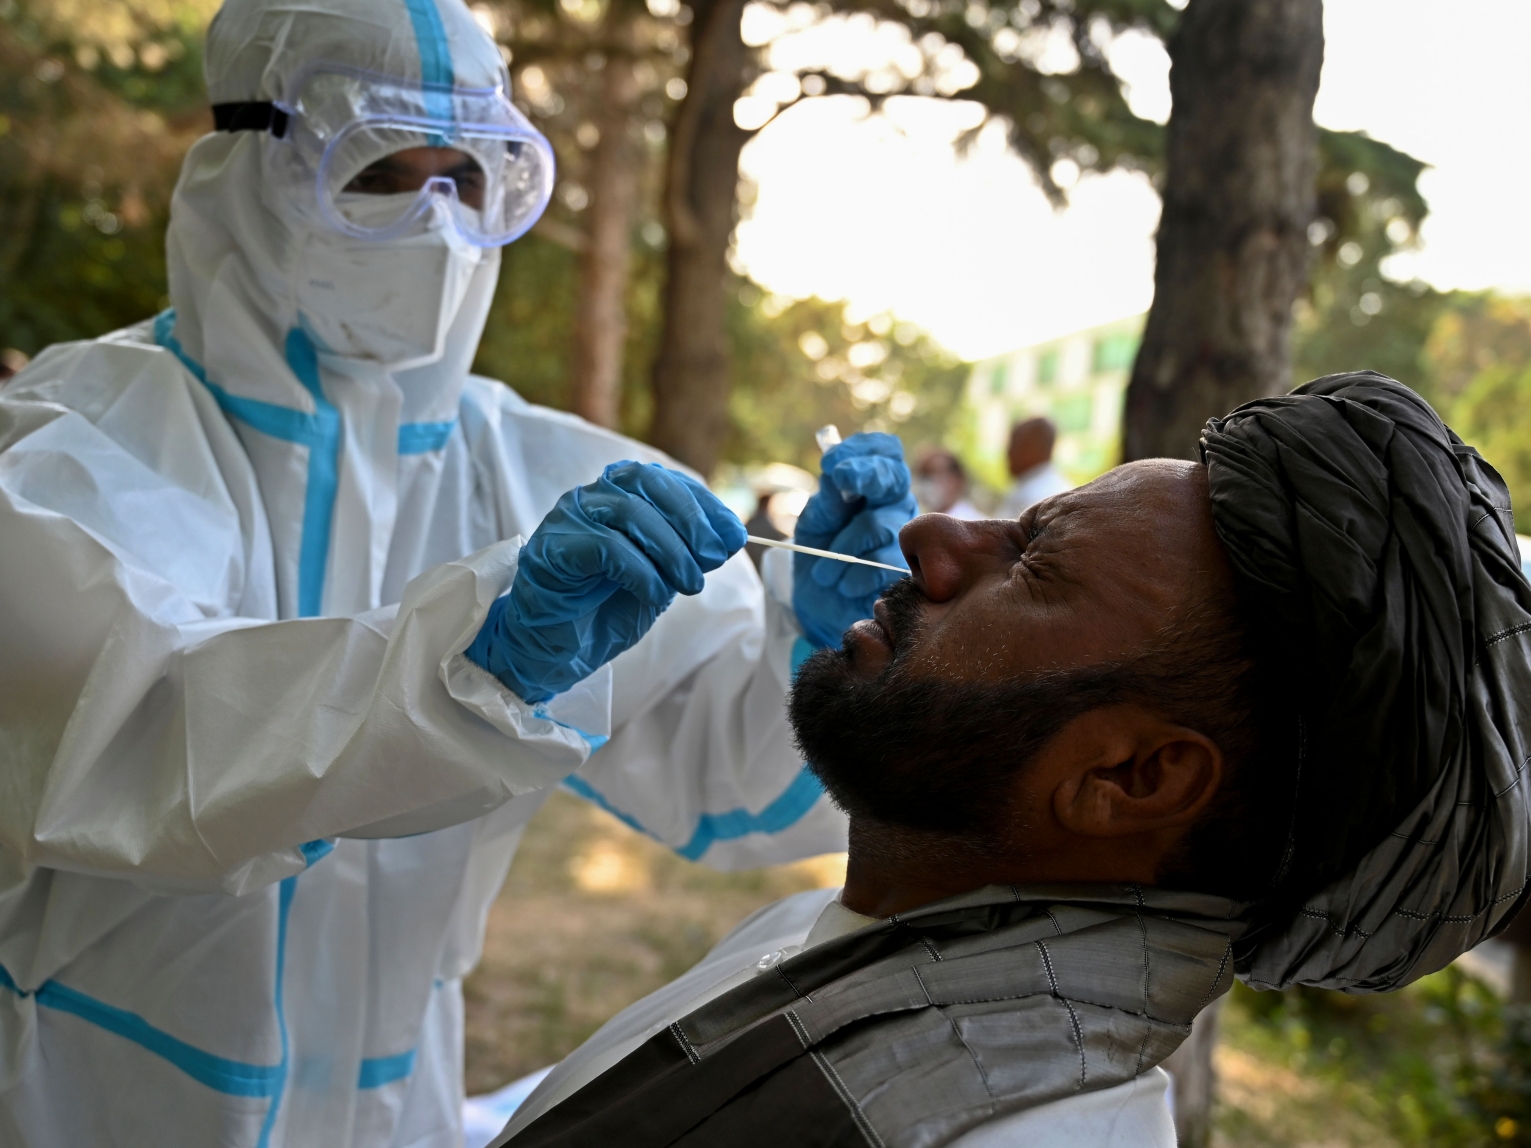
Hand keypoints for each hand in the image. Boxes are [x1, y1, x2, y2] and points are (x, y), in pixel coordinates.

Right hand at [466, 461, 745, 702]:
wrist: (557, 650)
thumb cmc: (605, 610)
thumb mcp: (662, 577)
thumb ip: (688, 554)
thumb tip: (731, 536)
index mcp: (618, 496)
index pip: (665, 480)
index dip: (704, 503)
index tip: (733, 535)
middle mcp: (592, 498)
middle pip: (646, 482)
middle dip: (690, 518)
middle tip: (714, 556)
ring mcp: (568, 518)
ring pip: (628, 511)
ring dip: (670, 549)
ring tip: (690, 584)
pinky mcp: (552, 548)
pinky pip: (605, 546)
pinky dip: (640, 570)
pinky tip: (655, 594)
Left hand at [792, 432, 916, 648]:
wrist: (818, 603)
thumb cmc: (819, 553)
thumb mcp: (815, 522)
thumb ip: (827, 500)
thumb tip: (836, 474)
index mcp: (875, 487)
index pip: (885, 452)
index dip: (863, 450)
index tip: (831, 463)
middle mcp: (896, 506)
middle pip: (893, 477)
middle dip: (865, 474)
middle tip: (840, 478)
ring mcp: (907, 538)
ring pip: (877, 525)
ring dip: (842, 546)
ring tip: (824, 570)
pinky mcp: (906, 574)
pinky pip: (878, 566)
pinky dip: (849, 577)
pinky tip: (842, 585)